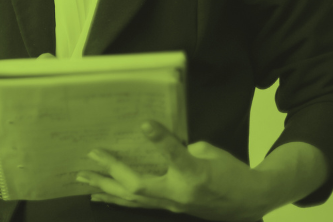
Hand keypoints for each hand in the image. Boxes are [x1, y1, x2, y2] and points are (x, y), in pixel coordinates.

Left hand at [75, 121, 268, 221]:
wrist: (249, 201)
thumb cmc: (230, 171)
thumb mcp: (211, 152)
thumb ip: (181, 147)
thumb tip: (156, 140)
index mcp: (196, 173)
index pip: (176, 155)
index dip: (160, 139)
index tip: (144, 123)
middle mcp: (180, 192)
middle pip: (140, 186)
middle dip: (112, 171)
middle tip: (92, 154)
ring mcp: (172, 204)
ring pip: (133, 199)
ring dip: (105, 188)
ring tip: (83, 178)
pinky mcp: (169, 208)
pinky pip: (137, 205)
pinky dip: (116, 199)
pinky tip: (99, 195)